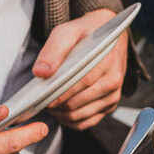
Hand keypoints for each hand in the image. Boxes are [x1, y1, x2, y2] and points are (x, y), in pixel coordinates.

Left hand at [34, 8, 127, 130]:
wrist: (111, 38)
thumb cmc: (87, 34)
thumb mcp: (68, 32)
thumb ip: (53, 50)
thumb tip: (41, 73)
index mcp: (106, 63)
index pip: (80, 83)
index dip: (58, 93)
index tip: (41, 98)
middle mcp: (113, 82)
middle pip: (78, 102)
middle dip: (55, 105)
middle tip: (40, 100)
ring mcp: (113, 96)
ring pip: (81, 115)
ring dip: (61, 114)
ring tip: (49, 105)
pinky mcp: (110, 105)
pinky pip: (88, 121)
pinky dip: (71, 121)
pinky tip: (61, 112)